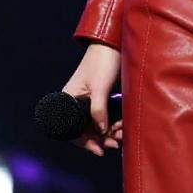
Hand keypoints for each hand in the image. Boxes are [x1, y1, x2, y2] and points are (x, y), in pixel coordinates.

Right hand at [62, 41, 123, 156]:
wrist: (114, 41)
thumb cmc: (102, 60)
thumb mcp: (100, 87)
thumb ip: (98, 110)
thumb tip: (101, 132)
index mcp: (69, 99)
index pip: (73, 130)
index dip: (85, 142)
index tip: (99, 150)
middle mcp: (77, 102)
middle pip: (86, 129)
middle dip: (101, 138)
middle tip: (115, 143)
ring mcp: (90, 100)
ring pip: (98, 124)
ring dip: (109, 132)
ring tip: (122, 134)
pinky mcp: (102, 96)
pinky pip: (106, 116)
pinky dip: (113, 122)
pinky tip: (122, 125)